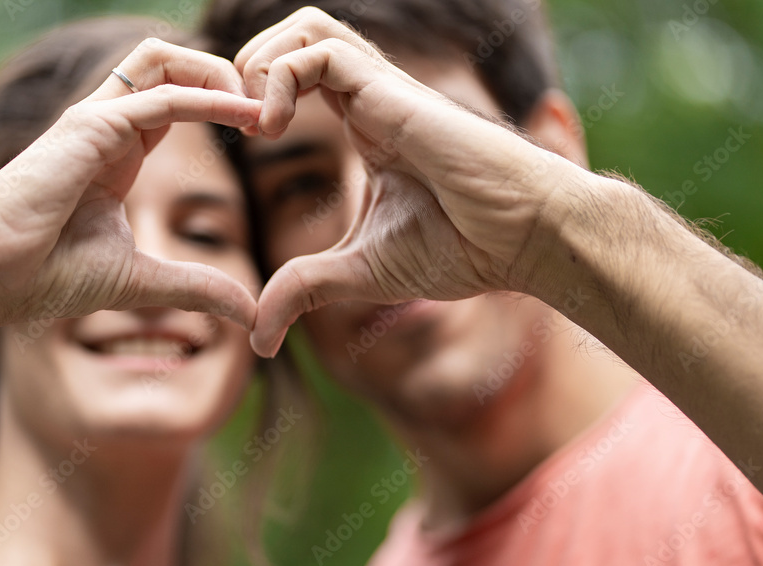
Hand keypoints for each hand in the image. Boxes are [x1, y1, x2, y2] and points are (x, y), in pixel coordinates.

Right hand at [0, 39, 262, 330]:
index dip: (224, 103)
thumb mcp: (141, 280)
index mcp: (118, 151)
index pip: (177, 99)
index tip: (269, 129)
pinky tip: (245, 116)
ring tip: (262, 106)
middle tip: (271, 108)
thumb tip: (249, 312)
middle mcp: (107, 125)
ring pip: (164, 60)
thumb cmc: (47, 275)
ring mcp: (95, 120)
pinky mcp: (89, 127)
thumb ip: (197, 287)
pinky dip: (208, 99)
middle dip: (226, 74)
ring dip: (219, 73)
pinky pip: (161, 97)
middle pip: (171, 63)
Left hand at [234, 8, 587, 354]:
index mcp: (365, 127)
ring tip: (255, 122)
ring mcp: (382, 90)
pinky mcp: (392, 93)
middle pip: (300, 35)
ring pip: (308, 26)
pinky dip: (280, 78)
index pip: (301, 76)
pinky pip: (321, 53)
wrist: (522, 239)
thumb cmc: (461, 249)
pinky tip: (273, 129)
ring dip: (262, 62)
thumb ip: (305, 290)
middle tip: (240, 124)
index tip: (243, 144)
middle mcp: (370, 99)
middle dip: (250, 67)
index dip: (258, 96)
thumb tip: (258, 338)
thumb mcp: (360, 272)